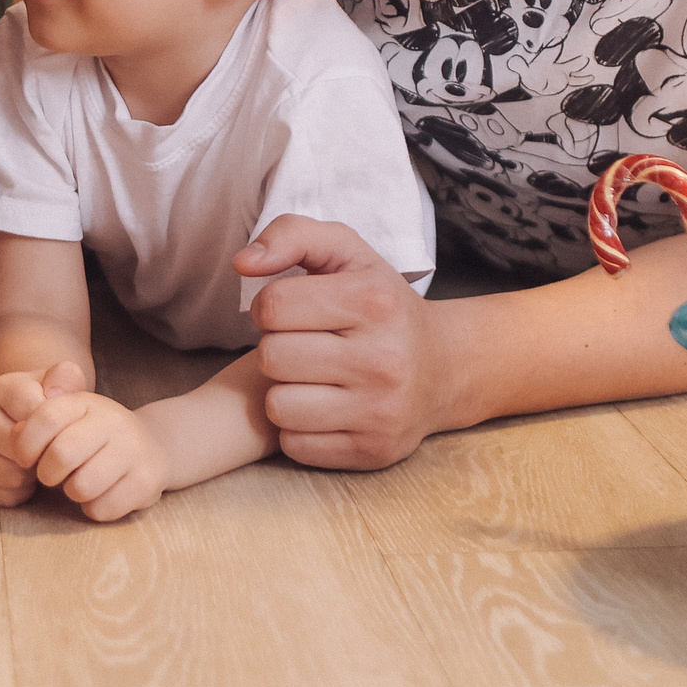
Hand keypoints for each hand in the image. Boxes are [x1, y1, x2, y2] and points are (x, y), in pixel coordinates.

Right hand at [0, 362, 83, 506]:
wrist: (23, 419)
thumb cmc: (48, 403)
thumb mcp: (62, 383)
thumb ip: (66, 377)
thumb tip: (52, 394)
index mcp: (4, 387)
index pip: (36, 415)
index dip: (55, 430)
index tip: (60, 428)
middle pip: (22, 450)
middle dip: (43, 455)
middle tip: (47, 449)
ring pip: (11, 476)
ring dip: (31, 476)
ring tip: (35, 461)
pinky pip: (1, 495)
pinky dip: (18, 493)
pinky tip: (23, 477)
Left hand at [9, 380, 167, 523]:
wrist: (152, 447)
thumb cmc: (93, 437)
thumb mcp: (67, 420)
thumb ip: (37, 423)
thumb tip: (15, 435)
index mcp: (86, 403)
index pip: (45, 418)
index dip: (25, 444)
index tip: (25, 458)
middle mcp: (114, 421)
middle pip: (61, 455)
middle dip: (47, 474)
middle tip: (53, 475)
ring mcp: (134, 450)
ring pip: (81, 487)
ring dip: (73, 493)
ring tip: (81, 482)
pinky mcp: (147, 482)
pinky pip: (101, 509)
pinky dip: (94, 508)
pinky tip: (103, 494)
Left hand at [242, 215, 446, 470]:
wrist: (444, 368)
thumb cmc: (380, 303)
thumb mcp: (346, 252)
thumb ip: (291, 235)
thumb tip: (241, 263)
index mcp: (373, 301)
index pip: (273, 306)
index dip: (269, 306)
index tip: (291, 311)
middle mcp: (382, 358)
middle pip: (271, 357)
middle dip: (277, 347)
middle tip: (304, 344)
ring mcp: (379, 411)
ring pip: (277, 406)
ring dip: (283, 390)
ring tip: (310, 376)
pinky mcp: (372, 451)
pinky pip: (295, 445)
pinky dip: (298, 428)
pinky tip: (322, 406)